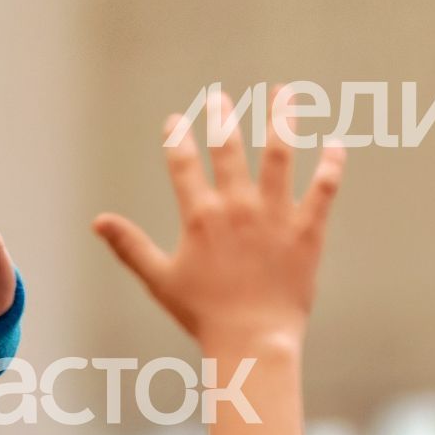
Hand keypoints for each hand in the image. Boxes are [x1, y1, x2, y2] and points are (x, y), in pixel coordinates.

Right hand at [94, 87, 344, 350]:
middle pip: (229, 148)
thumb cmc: (203, 314)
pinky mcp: (307, 229)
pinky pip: (324, 188)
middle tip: (220, 97)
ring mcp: (275, 215)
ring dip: (283, 119)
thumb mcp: (159, 279)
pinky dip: (332, 163)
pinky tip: (336, 143)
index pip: (183, 163)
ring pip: (281, 154)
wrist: (252, 341)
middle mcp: (238, 206)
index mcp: (201, 217)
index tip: (174, 121)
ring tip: (285, 93)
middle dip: (222, 118)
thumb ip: (129, 245)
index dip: (176, 138)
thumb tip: (97, 221)